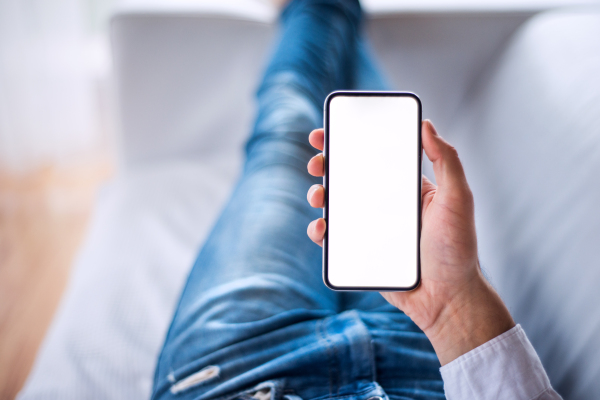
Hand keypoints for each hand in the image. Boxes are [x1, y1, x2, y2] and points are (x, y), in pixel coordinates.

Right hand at [306, 120, 514, 364]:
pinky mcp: (359, 252)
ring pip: (335, 206)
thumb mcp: (458, 199)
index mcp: (405, 187)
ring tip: (318, 196)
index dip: (350, 140)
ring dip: (319, 195)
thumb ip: (447, 161)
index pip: (374, 156)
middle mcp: (385, 204)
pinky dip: (320, 231)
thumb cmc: (457, 250)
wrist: (446, 299)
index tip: (331, 130)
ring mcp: (370, 228)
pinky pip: (333, 238)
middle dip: (326, 165)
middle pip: (348, 178)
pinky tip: (321, 228)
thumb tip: (426, 125)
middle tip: (317, 161)